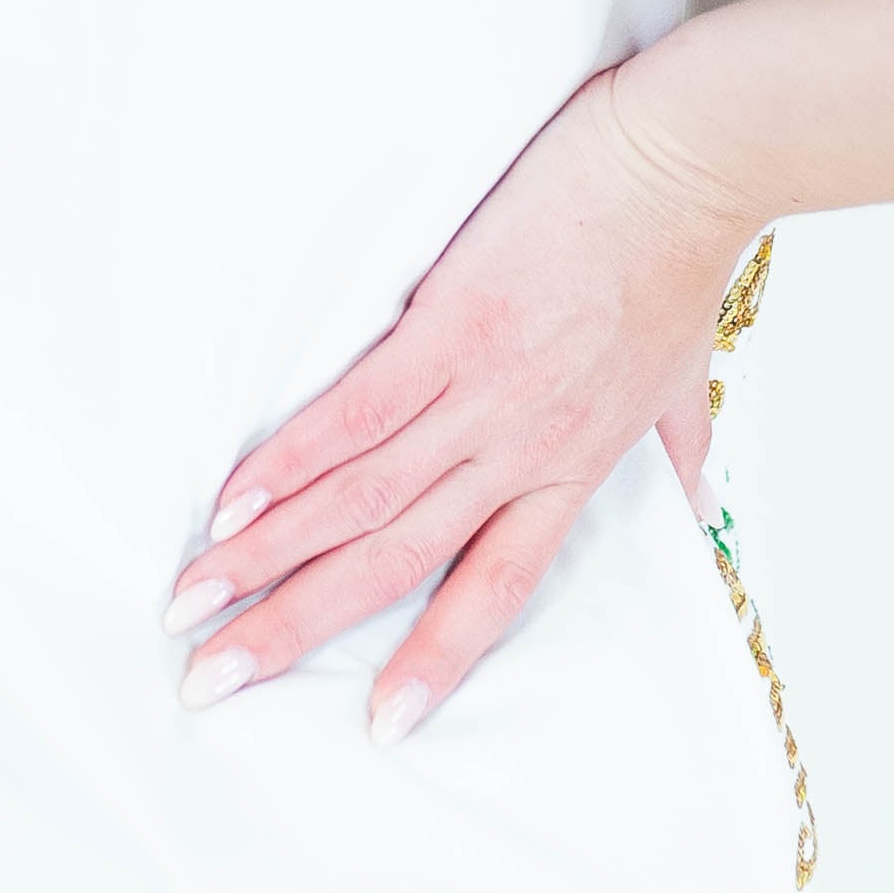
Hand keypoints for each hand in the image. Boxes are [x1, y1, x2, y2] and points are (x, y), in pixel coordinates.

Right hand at [163, 59, 755, 744]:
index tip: (377, 728)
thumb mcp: (685, 377)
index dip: (434, 660)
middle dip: (295, 630)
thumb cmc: (681, 259)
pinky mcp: (450, 327)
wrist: (686, 164)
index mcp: (569, 469)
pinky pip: (358, 413)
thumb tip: (701, 502)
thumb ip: (681, 448)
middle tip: (212, 682)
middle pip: (395, 564)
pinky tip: (232, 503)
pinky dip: (291, 462)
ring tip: (192, 603)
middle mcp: (520, 450)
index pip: (494, 590)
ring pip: (361, 501)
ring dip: (266, 559)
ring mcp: (483, 392)